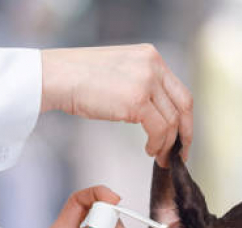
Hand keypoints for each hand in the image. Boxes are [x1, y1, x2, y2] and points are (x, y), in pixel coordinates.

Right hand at [40, 44, 192, 165]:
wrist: (57, 76)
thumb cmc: (79, 78)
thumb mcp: (120, 72)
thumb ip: (141, 84)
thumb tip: (155, 113)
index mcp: (151, 56)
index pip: (179, 91)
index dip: (185, 118)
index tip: (182, 136)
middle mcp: (153, 65)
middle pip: (184, 105)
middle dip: (185, 134)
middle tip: (180, 153)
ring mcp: (146, 81)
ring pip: (172, 121)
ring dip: (168, 144)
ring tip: (159, 156)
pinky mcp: (136, 100)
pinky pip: (159, 129)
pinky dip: (157, 144)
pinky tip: (149, 150)